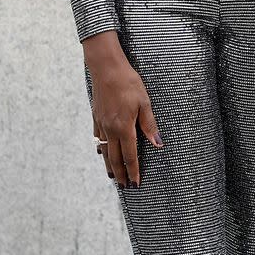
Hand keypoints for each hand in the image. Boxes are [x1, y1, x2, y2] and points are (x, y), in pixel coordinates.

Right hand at [82, 31, 161, 187]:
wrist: (106, 68)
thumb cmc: (128, 83)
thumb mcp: (144, 102)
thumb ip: (149, 125)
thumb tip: (158, 144)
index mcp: (124, 128)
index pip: (130, 156)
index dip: (133, 171)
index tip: (135, 184)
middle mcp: (110, 129)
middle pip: (115, 158)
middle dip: (120, 174)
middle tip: (123, 186)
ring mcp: (101, 124)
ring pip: (104, 150)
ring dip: (109, 165)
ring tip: (112, 175)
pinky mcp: (96, 116)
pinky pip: (97, 138)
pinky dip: (100, 148)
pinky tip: (102, 151)